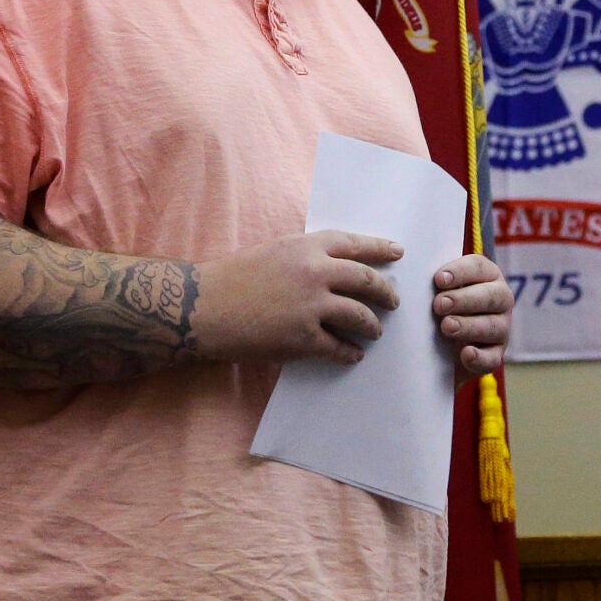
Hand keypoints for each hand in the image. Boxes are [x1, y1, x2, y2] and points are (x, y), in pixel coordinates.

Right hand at [195, 231, 403, 364]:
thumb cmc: (232, 277)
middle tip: (394, 301)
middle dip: (385, 292)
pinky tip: (354, 355)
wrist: (203, 306)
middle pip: (366, 281)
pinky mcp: (303, 338)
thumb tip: (332, 269)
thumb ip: (304, 257)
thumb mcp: (273, 251)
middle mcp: (315, 272)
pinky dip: (350, 353)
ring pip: (360, 316)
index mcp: (306, 247)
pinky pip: (339, 348)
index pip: (354, 244)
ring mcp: (311, 306)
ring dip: (372, 325)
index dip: (379, 248)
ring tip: (375, 331)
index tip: (398, 253)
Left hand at [434, 254, 511, 378]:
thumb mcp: (438, 289)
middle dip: (465, 299)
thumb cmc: (441, 305)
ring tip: (446, 326)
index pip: (478, 267)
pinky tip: (466, 353)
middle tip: (439, 304)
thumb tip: (413, 272)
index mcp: (487, 276)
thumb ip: (433, 281)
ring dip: (469, 326)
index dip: (460, 272)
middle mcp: (500, 299)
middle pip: (491, 296)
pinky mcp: (495, 355)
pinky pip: (492, 358)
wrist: (442, 345)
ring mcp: (502, 328)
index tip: (438, 279)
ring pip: (493, 327)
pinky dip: (479, 357)